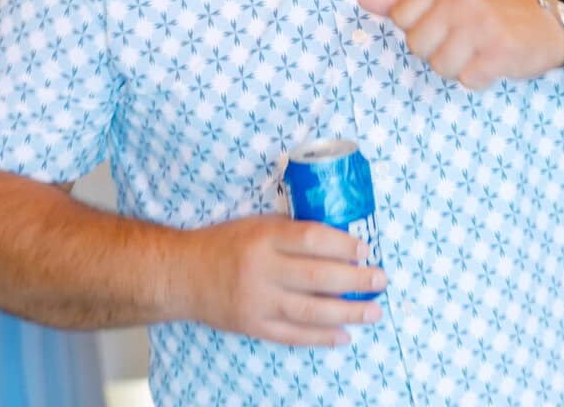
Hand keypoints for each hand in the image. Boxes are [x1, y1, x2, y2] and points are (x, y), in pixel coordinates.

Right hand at [182, 216, 383, 345]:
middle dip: (355, 280)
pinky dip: (321, 337)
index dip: (342, 244)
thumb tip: (338, 241)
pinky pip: (293, 335)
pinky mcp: (253, 326)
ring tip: (373, 312)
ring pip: (310, 311)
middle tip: (380, 280)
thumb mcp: (255, 225)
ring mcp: (257, 302)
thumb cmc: (225, 244)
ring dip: (347, 313)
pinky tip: (344, 335)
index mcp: (263, 237)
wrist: (183, 275)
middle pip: (317, 277)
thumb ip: (291, 232)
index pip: (311, 238)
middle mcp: (261, 269)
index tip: (365, 249)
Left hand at [359, 0, 563, 89]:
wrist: (558, 17)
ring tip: (481, 51)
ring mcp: (480, 25)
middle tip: (467, 40)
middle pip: (417, 46)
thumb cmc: (500, 6)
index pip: (401, 17)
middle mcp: (461, 0)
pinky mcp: (498, 52)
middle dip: (439, 51)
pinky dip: (481, 78)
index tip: (445, 26)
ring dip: (460, 67)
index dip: (420, 30)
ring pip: (440, 66)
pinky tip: (496, 61)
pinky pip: (467, 80)